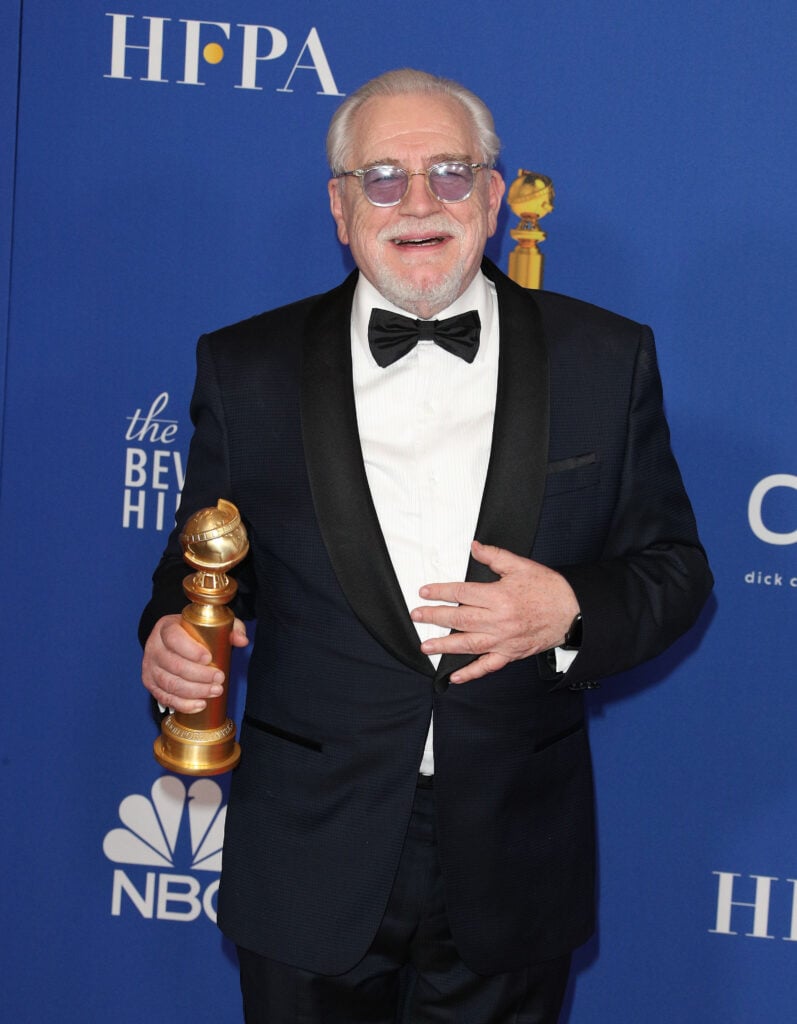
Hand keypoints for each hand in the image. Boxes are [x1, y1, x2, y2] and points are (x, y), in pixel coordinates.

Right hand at [141, 614, 249, 712]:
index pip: (173, 638)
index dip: (190, 650)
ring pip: (169, 683)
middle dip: (199, 675)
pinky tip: (200, 705)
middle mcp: (154, 647)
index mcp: (166, 628)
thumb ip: (230, 628)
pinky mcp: (150, 684)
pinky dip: (183, 704)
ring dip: (194, 691)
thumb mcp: (211, 624)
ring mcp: (150, 667)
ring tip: (215, 691)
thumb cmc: (194, 633)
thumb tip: (242, 641)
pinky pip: (164, 697)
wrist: (172, 641)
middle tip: (220, 678)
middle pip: (173, 664)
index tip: (209, 658)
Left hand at [410, 540, 579, 683]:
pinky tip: (455, 675)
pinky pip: (487, 666)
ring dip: (445, 646)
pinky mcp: (510, 653)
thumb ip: (495, 557)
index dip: (440, 592)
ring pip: (468, 644)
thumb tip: (475, 547)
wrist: (573, 612)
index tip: (425, 592)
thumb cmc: (549, 589)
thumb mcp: (521, 566)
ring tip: (426, 646)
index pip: (462, 593)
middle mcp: (498, 620)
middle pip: (459, 619)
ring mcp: (503, 640)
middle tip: (417, 616)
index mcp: (499, 596)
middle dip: (434, 618)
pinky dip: (471, 673)